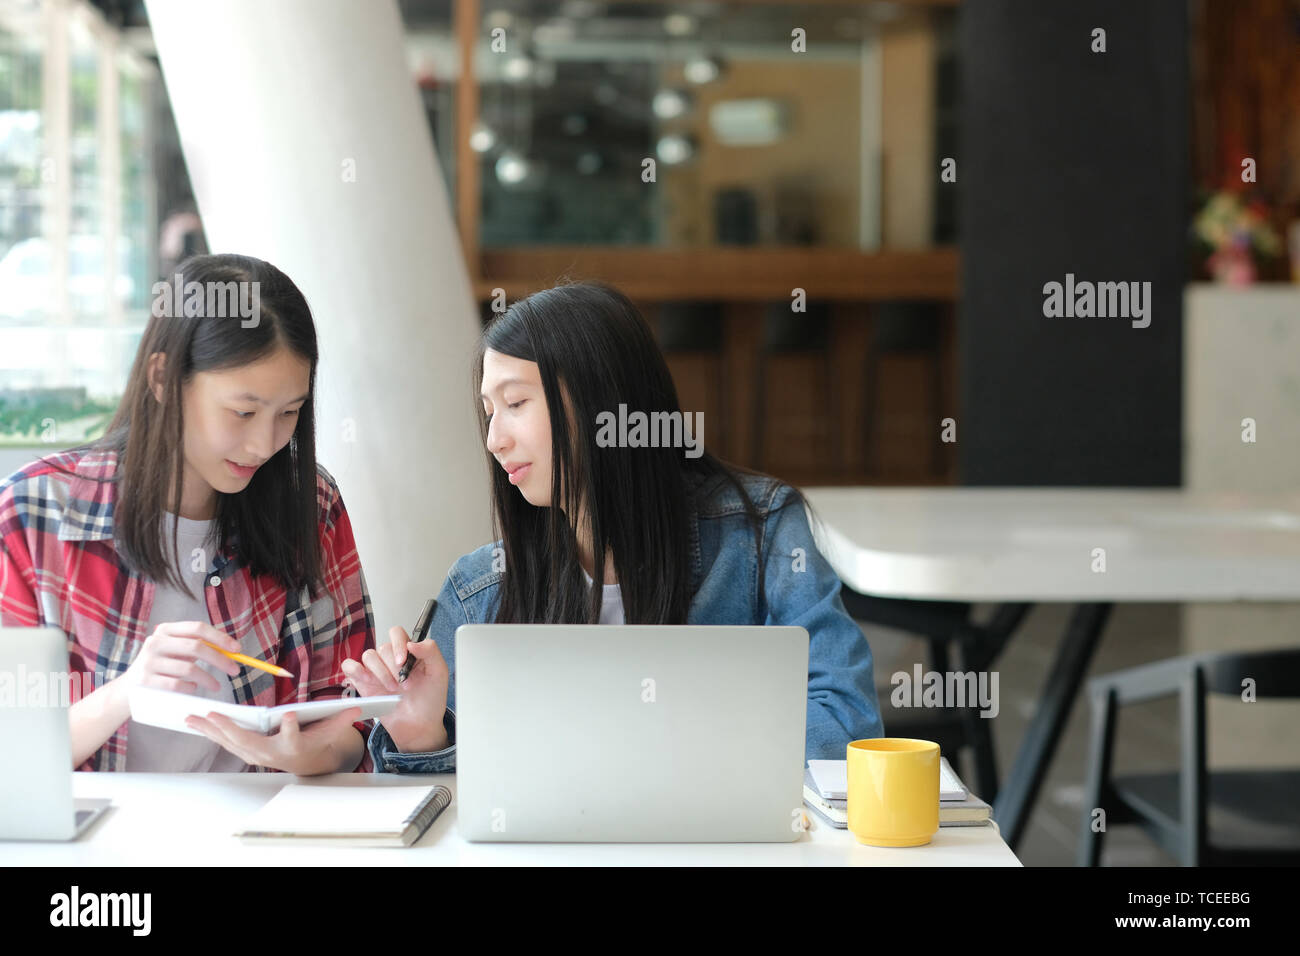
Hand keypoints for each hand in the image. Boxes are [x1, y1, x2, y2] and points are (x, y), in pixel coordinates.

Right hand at [119, 620, 241, 694]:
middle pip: (196, 647)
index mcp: (165, 630)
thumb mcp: (176, 651)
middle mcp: (155, 642)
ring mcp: (148, 661)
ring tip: (216, 686)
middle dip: (220, 659)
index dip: (220, 637)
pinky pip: (177, 684)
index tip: (237, 649)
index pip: (198, 628)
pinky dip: (190, 688)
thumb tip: (232, 650)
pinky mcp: (145, 680)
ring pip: (189, 668)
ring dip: (208, 679)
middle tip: (235, 670)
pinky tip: (193, 689)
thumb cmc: (162, 667)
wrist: (129, 689)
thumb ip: (198, 646)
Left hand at [185, 707, 362, 774]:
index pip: (293, 737)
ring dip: (210, 731)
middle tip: (215, 716)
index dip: (290, 727)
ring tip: (191, 718)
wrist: (304, 762)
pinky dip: (209, 732)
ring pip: (230, 742)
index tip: (289, 716)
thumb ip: (341, 720)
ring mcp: (255, 753)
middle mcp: (271, 753)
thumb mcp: (331, 731)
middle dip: (230, 729)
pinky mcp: (245, 750)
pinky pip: (225, 741)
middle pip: (249, 742)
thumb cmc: (315, 741)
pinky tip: (195, 723)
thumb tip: (357, 708)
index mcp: (294, 746)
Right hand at [340, 626, 449, 753]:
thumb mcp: (439, 673)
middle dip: (393, 668)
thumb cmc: (429, 699)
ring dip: (380, 673)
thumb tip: (412, 642)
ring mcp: (376, 669)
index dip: (398, 645)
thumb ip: (431, 651)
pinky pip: (350, 666)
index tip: (403, 662)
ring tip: (392, 689)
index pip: (397, 633)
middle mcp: (391, 658)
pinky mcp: (363, 681)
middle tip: (404, 685)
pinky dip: (355, 670)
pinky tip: (367, 680)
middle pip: (383, 647)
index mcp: (409, 651)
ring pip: (368, 656)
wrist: (418, 724)